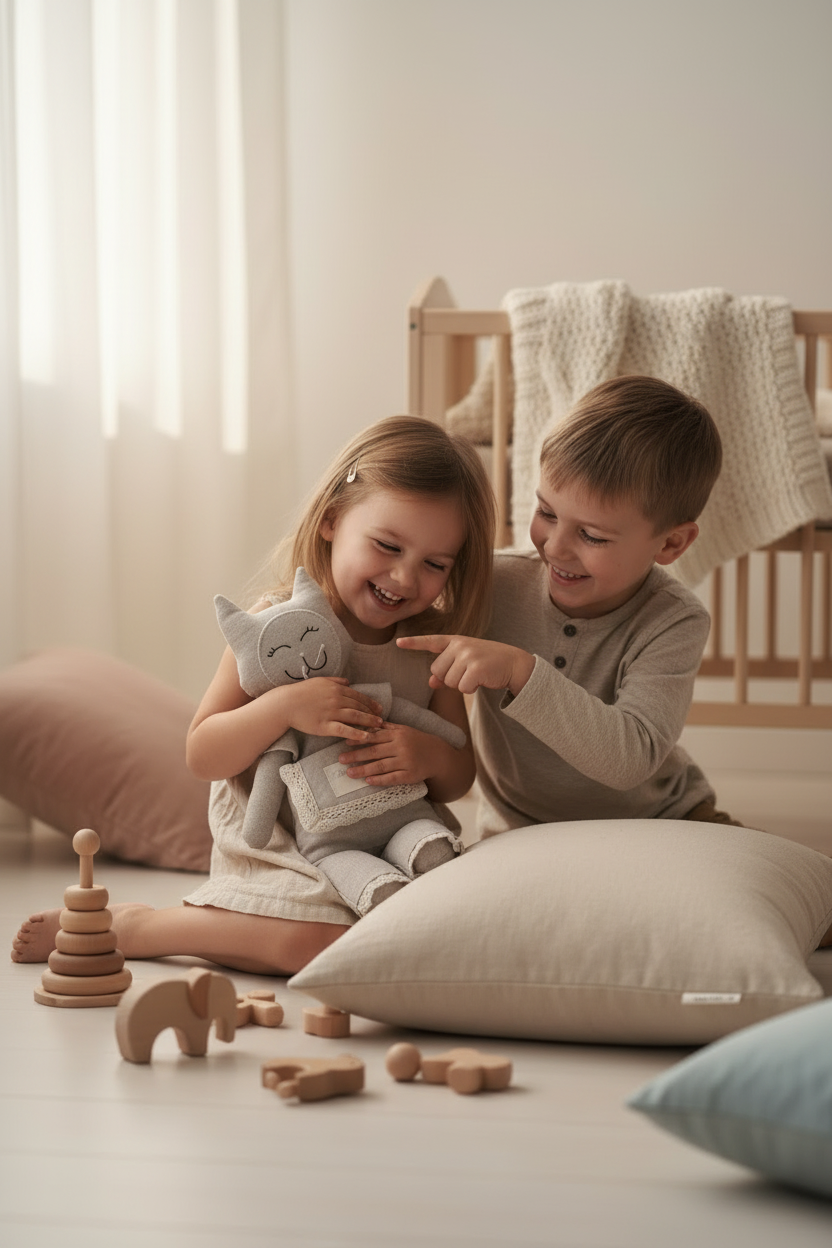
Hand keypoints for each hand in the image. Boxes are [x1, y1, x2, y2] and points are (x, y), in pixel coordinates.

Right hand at [276, 678, 383, 742]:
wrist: (286, 704)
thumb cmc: (301, 692)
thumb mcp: (319, 681)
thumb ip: (335, 680)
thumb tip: (348, 681)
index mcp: (336, 688)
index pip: (358, 696)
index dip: (370, 703)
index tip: (379, 708)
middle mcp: (336, 699)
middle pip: (359, 706)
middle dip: (372, 713)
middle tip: (382, 719)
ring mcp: (331, 713)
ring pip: (355, 717)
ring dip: (369, 721)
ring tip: (379, 726)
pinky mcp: (325, 726)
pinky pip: (344, 730)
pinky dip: (357, 733)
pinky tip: (366, 737)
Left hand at [338, 722, 441, 786]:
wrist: (438, 755)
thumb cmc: (417, 741)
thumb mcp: (403, 730)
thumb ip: (386, 728)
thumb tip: (367, 723)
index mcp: (397, 734)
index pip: (375, 736)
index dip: (359, 740)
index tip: (345, 742)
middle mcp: (401, 747)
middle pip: (375, 752)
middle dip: (356, 755)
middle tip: (341, 759)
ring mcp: (406, 762)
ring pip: (381, 766)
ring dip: (364, 770)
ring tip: (349, 773)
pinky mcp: (410, 775)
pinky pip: (393, 778)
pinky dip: (380, 780)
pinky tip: (368, 782)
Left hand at [396, 635, 534, 696]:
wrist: (514, 663)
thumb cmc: (488, 663)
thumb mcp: (466, 663)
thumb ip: (447, 671)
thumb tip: (431, 683)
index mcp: (455, 641)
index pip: (431, 641)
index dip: (414, 643)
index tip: (398, 643)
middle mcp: (460, 645)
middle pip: (437, 670)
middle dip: (450, 678)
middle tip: (468, 673)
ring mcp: (468, 655)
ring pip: (449, 681)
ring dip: (461, 684)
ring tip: (476, 675)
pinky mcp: (476, 668)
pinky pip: (462, 687)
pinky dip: (471, 689)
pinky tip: (482, 680)